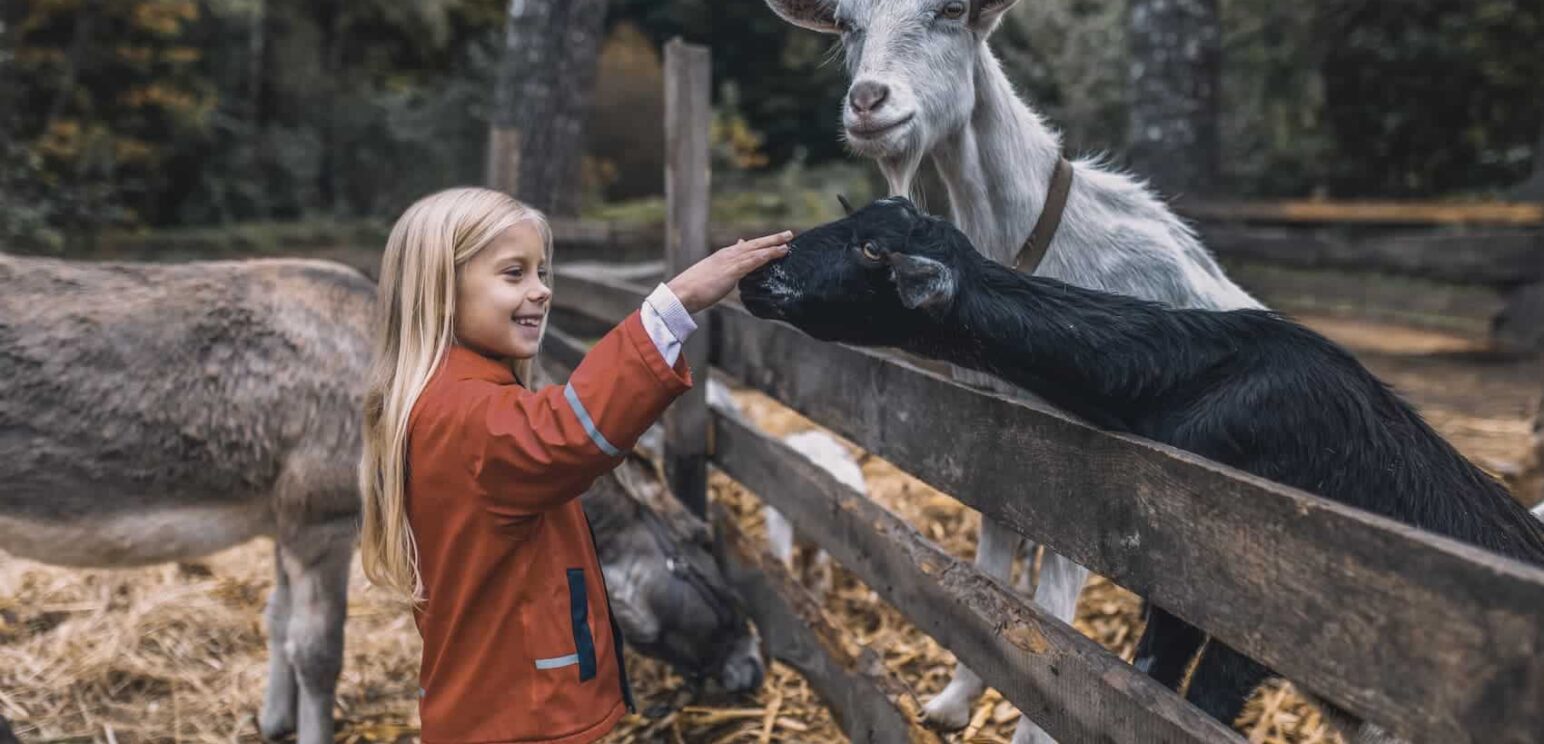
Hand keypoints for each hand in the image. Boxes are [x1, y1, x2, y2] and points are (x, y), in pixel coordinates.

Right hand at [667, 231, 792, 312]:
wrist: (681, 293)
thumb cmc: (694, 288)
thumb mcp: (711, 275)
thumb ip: (723, 270)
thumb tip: (729, 270)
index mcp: (722, 256)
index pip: (746, 247)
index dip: (761, 244)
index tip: (773, 240)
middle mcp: (727, 255)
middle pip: (754, 244)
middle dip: (772, 239)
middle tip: (789, 234)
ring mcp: (729, 261)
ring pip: (756, 250)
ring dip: (773, 244)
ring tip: (788, 241)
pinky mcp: (731, 271)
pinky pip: (753, 261)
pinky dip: (766, 255)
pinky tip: (777, 253)